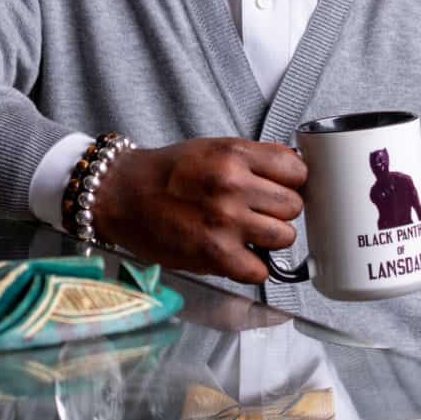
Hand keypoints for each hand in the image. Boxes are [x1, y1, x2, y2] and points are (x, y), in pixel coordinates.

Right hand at [90, 137, 306, 283]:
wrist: (122, 195)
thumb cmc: (167, 173)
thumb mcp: (214, 148)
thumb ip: (254, 159)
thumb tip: (296, 172)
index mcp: (234, 154)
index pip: (298, 171)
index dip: (291, 183)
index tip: (278, 189)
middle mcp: (233, 185)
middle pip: (294, 206)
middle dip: (278, 212)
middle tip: (255, 212)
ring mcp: (225, 221)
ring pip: (284, 237)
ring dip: (268, 240)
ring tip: (245, 234)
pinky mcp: (215, 254)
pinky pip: (260, 271)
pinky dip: (251, 267)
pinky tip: (235, 255)